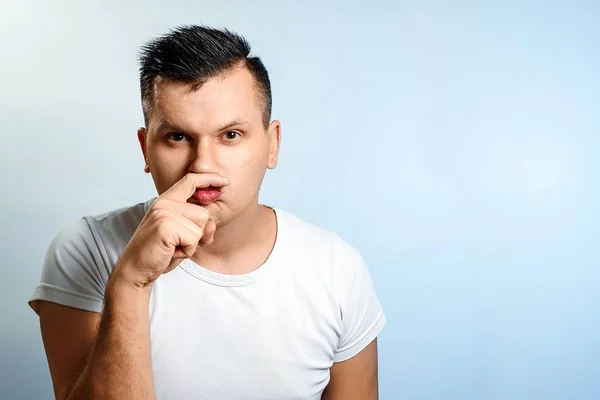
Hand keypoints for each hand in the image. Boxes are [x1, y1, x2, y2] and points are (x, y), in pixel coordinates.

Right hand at [111, 173, 229, 287]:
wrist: (135, 270)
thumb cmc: (159, 253)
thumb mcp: (183, 238)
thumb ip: (199, 227)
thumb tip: (211, 224)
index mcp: (166, 200)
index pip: (190, 180)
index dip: (210, 179)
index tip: (225, 181)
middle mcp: (164, 202)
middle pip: (203, 214)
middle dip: (197, 235)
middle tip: (177, 244)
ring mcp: (164, 212)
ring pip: (201, 226)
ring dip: (191, 244)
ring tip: (172, 247)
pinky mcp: (165, 226)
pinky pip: (194, 239)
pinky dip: (187, 251)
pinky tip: (170, 252)